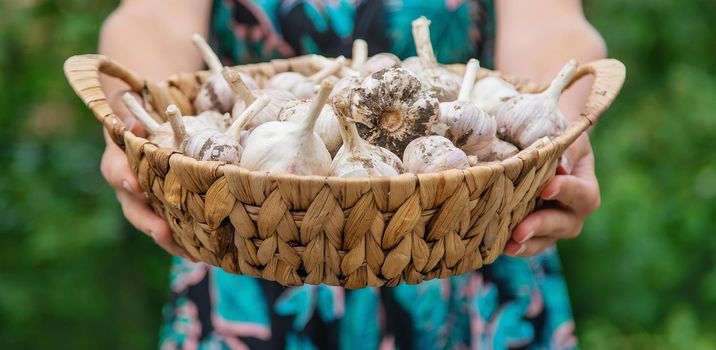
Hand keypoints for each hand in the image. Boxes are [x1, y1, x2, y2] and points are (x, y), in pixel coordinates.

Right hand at [100, 99, 189, 258]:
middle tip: (162, 233)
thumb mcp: (132, 106)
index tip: (134, 185)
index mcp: (119, 159)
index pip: (116, 170)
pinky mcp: (168, 207)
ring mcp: (149, 199)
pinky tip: (205, 254)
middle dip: (148, 222)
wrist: (152, 121)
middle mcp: (131, 185)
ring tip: (190, 254)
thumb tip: (132, 124)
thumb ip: (129, 112)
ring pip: (155, 223)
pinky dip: (187, 241)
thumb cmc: (144, 112)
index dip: (124, 178)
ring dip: (171, 240)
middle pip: (134, 209)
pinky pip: (175, 227)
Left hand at [504, 133, 600, 256]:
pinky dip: (514, 246)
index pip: (582, 194)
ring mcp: (553, 226)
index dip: (566, 191)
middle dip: (541, 226)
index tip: (547, 188)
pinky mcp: (533, 233)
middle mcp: (572, 212)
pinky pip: (527, 244)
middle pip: (565, 224)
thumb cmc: (553, 136)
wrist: (538, 142)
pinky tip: (498, 246)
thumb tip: (561, 166)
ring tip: (509, 246)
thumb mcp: (563, 135)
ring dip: (527, 244)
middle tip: (520, 231)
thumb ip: (565, 150)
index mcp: (584, 188)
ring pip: (545, 240)